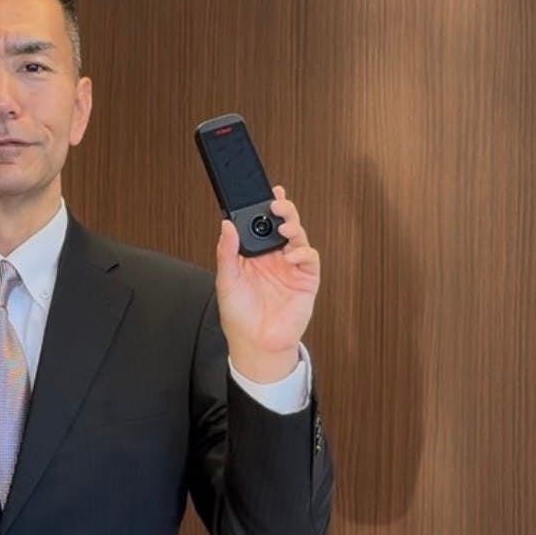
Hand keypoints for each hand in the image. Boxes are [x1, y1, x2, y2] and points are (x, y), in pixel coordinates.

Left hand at [215, 185, 319, 382]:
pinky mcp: (305, 280)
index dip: (265, 206)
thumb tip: (226, 225)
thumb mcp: (226, 280)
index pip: (262, 224)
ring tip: (283, 226)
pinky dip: (302, 253)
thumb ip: (227, 252)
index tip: (265, 191)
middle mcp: (275, 257)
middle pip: (283, 225)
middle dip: (283, 210)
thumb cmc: (239, 315)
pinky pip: (309, 259)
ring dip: (293, 227)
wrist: (255, 343)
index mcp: (255, 254)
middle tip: (277, 202)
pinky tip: (289, 257)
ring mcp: (291, 267)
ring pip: (298, 237)